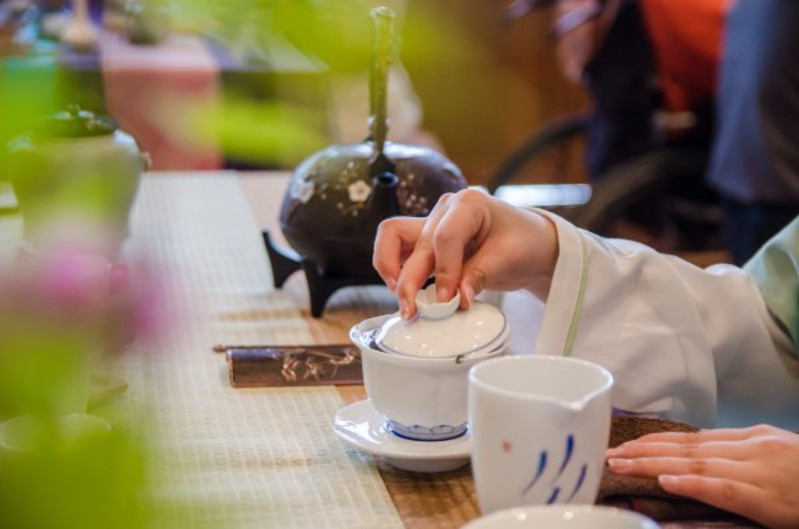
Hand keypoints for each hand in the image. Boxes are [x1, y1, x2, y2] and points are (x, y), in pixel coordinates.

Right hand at [372, 189, 558, 318]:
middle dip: (410, 281)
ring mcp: (432, 223)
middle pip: (418, 244)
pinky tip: (401, 291)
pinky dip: (393, 268)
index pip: (445, 237)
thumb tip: (456, 300)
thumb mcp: (510, 258)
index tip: (446, 301)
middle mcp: (445, 210)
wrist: (530, 243)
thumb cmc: (524, 242)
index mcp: (469, 204)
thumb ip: (479, 276)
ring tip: (400, 300)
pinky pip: (397, 247)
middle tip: (411, 312)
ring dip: (390, 269)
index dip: (443, 272)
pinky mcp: (425, 240)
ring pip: (393, 237)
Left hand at [606, 425, 798, 528]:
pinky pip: (725, 489)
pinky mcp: (769, 498)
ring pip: (696, 462)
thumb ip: (738, 456)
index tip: (624, 445)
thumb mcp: (777, 456)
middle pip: (686, 447)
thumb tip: (696, 461)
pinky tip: (667, 480)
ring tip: (621, 463)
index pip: (692, 439)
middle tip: (609, 454)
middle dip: (644, 450)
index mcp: (751, 439)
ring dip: (653, 463)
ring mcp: (760, 471)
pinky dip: (693, 483)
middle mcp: (750, 449)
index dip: (655, 442)